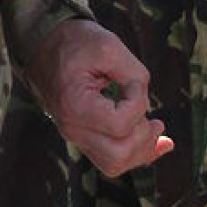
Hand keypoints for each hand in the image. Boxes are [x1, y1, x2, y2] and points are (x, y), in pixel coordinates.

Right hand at [24, 18, 173, 176]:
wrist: (45, 43)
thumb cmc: (77, 43)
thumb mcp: (109, 47)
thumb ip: (135, 76)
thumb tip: (146, 106)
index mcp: (74, 104)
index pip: (119, 124)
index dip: (137, 104)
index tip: (131, 81)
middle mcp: (72, 127)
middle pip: (119, 153)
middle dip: (143, 134)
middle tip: (145, 110)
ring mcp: (77, 136)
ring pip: (116, 163)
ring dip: (143, 148)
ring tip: (156, 125)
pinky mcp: (85, 137)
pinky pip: (113, 160)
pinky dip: (138, 153)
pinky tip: (160, 142)